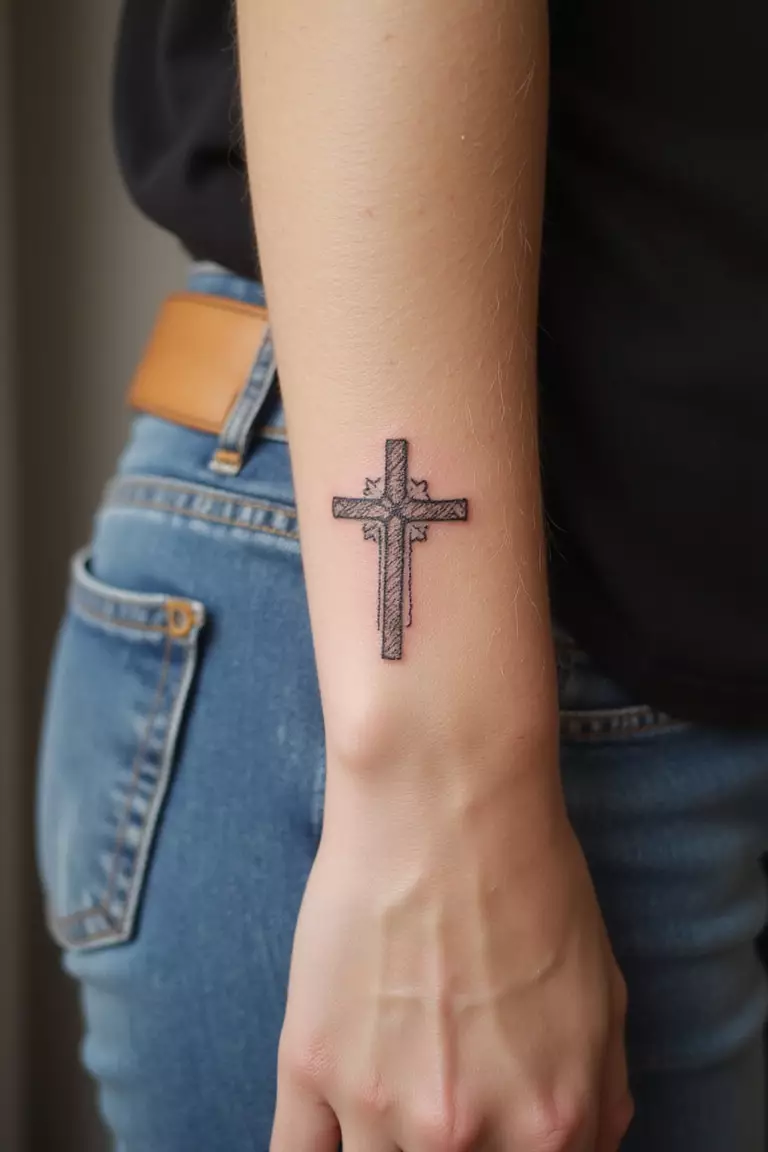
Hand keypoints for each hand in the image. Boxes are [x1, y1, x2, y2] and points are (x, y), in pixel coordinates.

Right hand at [270, 761, 632, 1150]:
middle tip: (445, 1090)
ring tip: (393, 1087)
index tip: (491, 1133)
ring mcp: (377, 1106)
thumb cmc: (528, 879)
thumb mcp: (602, 992)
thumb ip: (599, 1094)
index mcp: (548, 1126)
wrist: (443, 801)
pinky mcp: (310, 1063)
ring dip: (387, 1146)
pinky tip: (337, 1120)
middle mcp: (462, 1137)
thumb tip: (581, 1141)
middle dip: (452, 1148)